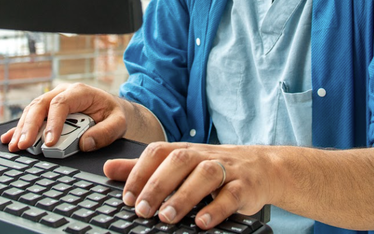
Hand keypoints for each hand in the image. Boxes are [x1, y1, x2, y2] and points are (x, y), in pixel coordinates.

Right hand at [0, 83, 127, 152]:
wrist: (112, 109)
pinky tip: (9, 139)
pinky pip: (30, 117)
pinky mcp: (47, 111)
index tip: (49, 143)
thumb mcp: (119, 123)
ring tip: (15, 147)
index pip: (61, 105)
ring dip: (21, 129)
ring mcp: (53, 100)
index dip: (52, 123)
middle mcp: (63, 92)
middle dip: (29, 126)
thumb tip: (84, 143)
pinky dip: (19, 128)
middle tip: (23, 145)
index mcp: (80, 92)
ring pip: (32, 111)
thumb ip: (106, 132)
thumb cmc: (114, 114)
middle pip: (40, 105)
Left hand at [103, 142, 274, 229]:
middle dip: (158, 184)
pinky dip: (217, 208)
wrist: (264, 168)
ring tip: (167, 217)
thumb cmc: (215, 168)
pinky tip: (202, 222)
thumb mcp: (180, 165)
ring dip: (184, 196)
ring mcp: (227, 169)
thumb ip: (145, 168)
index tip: (128, 198)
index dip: (141, 171)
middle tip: (143, 211)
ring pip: (205, 175)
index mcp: (186, 150)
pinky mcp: (246, 186)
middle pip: (180, 160)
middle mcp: (205, 156)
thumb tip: (109, 168)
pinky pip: (232, 195)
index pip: (159, 151)